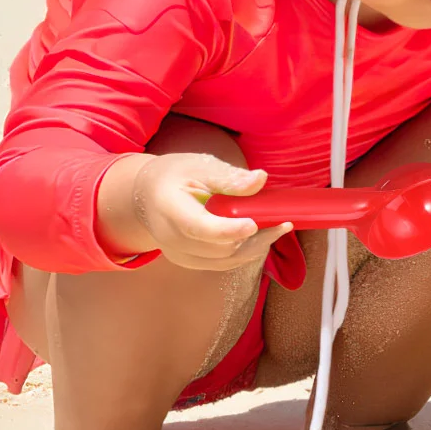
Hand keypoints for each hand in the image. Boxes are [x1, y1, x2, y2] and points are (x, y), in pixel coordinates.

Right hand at [98, 150, 292, 269]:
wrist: (146, 196)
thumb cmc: (174, 176)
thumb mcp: (199, 166)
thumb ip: (229, 177)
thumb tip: (260, 180)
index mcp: (170, 209)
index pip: (201, 228)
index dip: (229, 230)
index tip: (254, 223)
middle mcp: (171, 239)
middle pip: (220, 248)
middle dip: (256, 237)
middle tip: (284, 221)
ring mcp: (179, 254)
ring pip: (226, 260)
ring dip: (257, 247)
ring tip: (280, 228)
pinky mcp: (190, 262)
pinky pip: (223, 263)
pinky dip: (245, 252)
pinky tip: (262, 237)